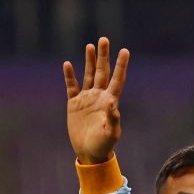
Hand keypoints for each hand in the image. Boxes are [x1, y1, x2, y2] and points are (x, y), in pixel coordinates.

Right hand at [63, 37, 128, 164]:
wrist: (90, 154)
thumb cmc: (104, 145)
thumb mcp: (110, 133)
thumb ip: (113, 119)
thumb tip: (113, 103)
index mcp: (110, 102)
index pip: (117, 79)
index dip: (121, 65)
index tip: (125, 51)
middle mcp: (99, 97)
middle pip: (102, 72)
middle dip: (104, 56)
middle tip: (104, 39)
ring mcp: (87, 99)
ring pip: (89, 75)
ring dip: (89, 61)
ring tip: (90, 46)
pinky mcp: (74, 104)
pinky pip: (72, 86)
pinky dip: (70, 76)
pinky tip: (68, 64)